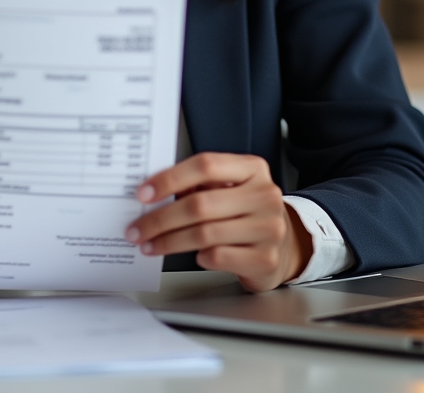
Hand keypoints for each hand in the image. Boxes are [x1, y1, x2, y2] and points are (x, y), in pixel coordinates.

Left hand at [124, 153, 312, 291]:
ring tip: (150, 245)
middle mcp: (264, 195)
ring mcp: (268, 228)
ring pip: (205, 234)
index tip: (143, 193)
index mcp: (253, 168)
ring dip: (169, 242)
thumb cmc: (246, 211)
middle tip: (137, 228)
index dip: (170, 178)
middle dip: (161, 219)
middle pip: (200, 204)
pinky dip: (199, 257)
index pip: (205, 165)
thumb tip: (153, 194)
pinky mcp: (265, 259)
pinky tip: (192, 256)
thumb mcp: (229, 187)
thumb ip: (199, 185)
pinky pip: (219, 257)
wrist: (286, 244)